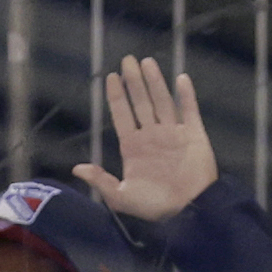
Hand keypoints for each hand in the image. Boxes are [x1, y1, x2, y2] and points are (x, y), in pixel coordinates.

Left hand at [69, 55, 217, 223]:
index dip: (116, 96)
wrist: (188, 210)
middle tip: (127, 60)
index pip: (122, 115)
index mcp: (133, 147)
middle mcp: (152, 135)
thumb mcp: (120, 196)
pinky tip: (180, 78)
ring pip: (162, 101)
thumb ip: (100, 180)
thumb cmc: (154, 207)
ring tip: (146, 62)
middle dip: (134, 81)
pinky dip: (186, 95)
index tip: (110, 77)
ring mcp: (173, 133)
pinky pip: (189, 110)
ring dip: (155, 82)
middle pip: (141, 102)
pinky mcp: (194, 134)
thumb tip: (77, 168)